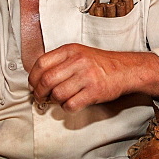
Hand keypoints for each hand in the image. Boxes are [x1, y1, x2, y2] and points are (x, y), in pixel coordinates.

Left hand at [28, 44, 158, 111]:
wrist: (126, 69)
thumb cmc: (101, 64)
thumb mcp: (79, 53)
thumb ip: (59, 62)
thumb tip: (37, 78)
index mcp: (70, 50)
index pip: (41, 63)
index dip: (33, 77)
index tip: (33, 84)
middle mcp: (78, 61)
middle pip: (46, 80)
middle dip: (39, 92)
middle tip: (40, 97)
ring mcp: (86, 76)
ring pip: (57, 94)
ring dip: (54, 101)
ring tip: (58, 100)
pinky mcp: (94, 91)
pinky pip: (71, 104)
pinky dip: (66, 107)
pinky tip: (71, 104)